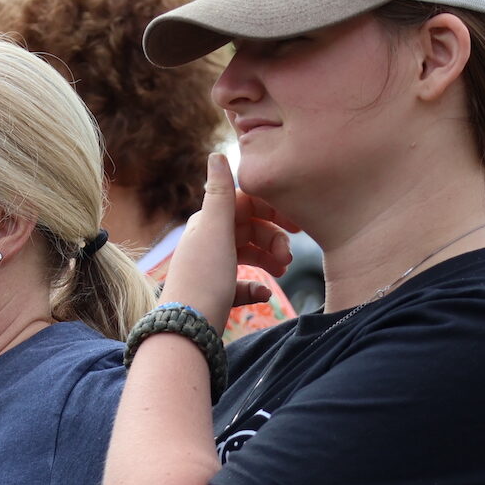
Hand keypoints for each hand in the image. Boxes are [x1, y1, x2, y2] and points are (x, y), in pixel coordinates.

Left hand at [162, 152, 296, 326]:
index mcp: (208, 223)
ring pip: (247, 255)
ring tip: (282, 272)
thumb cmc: (204, 277)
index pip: (246, 205)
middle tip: (289, 257)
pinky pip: (241, 285)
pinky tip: (265, 293)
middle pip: (249, 230)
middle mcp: (208, 243)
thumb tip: (217, 154)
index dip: (272, 210)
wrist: (187, 330)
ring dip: (268, 259)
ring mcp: (212, 270)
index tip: (297, 224)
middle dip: (273, 239)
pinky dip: (256, 286)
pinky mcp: (216, 296)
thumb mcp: (216, 230)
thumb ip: (220, 193)